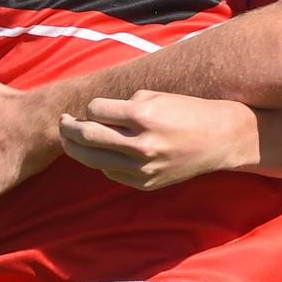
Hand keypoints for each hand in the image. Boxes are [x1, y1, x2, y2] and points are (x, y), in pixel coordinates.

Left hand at [58, 91, 248, 190]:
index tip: (92, 108)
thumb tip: (90, 116)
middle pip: (87, 136)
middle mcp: (141, 144)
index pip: (95, 110)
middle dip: (68, 128)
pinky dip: (102, 161)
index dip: (90, 107)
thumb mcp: (154, 97)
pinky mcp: (145, 183)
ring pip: (92, 159)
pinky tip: (104, 152)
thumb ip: (121, 106)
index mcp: (143, 115)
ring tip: (68, 139)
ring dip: (75, 148)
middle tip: (62, 122)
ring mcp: (143, 168)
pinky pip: (110, 172)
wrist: (220, 139)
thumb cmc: (186, 111)